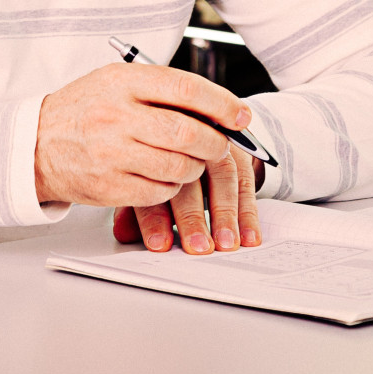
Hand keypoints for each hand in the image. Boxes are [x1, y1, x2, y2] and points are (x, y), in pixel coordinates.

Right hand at [34, 61, 248, 210]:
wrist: (34, 145)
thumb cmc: (84, 110)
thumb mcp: (115, 82)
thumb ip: (160, 88)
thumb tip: (217, 105)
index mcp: (122, 82)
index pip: (185, 89)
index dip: (221, 103)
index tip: (240, 115)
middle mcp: (117, 115)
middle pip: (186, 132)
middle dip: (215, 141)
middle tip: (222, 144)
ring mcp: (112, 153)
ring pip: (178, 165)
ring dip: (196, 167)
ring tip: (193, 161)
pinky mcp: (110, 186)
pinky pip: (160, 191)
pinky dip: (173, 187)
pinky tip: (167, 177)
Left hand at [113, 141, 262, 254]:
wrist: (196, 127)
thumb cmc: (161, 162)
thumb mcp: (140, 181)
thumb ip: (133, 208)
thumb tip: (123, 234)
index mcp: (153, 145)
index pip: (151, 180)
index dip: (154, 215)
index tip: (159, 244)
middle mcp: (184, 140)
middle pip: (188, 177)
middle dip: (193, 216)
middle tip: (197, 246)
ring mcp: (214, 141)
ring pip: (223, 175)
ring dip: (225, 213)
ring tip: (225, 244)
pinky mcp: (239, 150)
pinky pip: (246, 179)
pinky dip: (248, 210)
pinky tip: (249, 235)